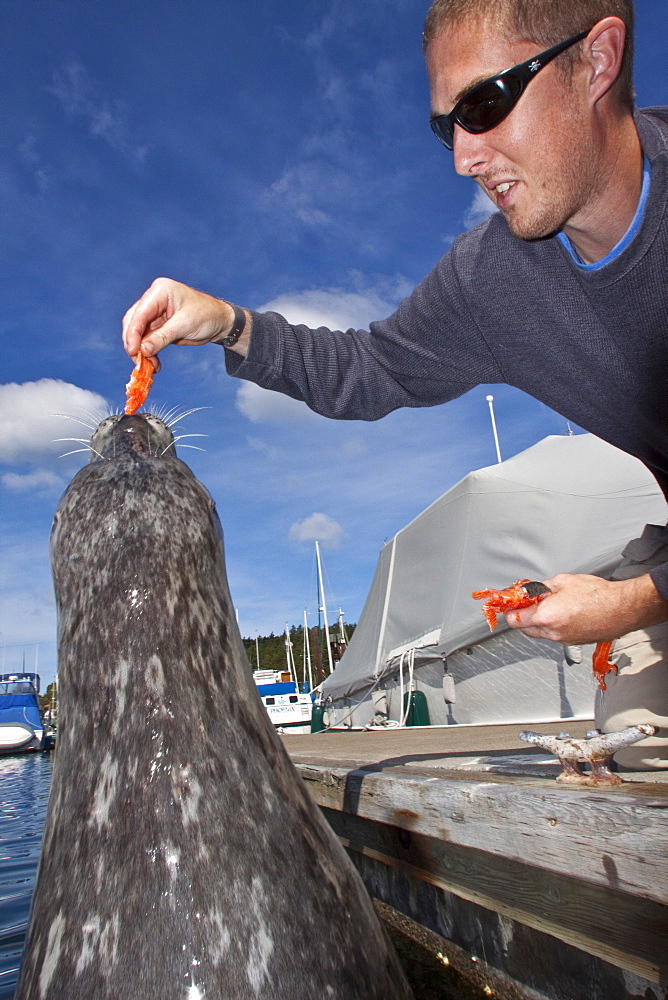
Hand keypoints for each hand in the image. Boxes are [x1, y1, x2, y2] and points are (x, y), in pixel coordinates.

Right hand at [122, 277, 245, 367]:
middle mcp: (153, 300)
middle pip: (134, 322)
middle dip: (135, 344)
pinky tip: (154, 363)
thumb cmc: (206, 315)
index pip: (139, 313)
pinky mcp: (158, 326)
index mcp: (160, 291)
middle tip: (139, 362)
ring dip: (141, 351)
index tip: (133, 351)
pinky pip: (147, 340)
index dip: (133, 333)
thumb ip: (162, 337)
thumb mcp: (185, 325)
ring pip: (138, 334)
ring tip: (150, 366)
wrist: (219, 321)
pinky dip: (148, 352)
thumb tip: (143, 350)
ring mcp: (154, 313)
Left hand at [504, 572, 667, 643]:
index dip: (509, 610)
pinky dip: (554, 626)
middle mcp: (552, 632)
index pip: (513, 620)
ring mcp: (563, 640)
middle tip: (528, 602)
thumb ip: (541, 588)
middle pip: (524, 629)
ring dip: (538, 621)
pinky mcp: (573, 642)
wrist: (622, 609)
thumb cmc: (597, 595)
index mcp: (545, 617)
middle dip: (523, 615)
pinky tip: (564, 612)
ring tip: (550, 605)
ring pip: (540, 633)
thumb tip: (530, 590)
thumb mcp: (562, 581)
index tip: (509, 604)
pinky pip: (555, 635)